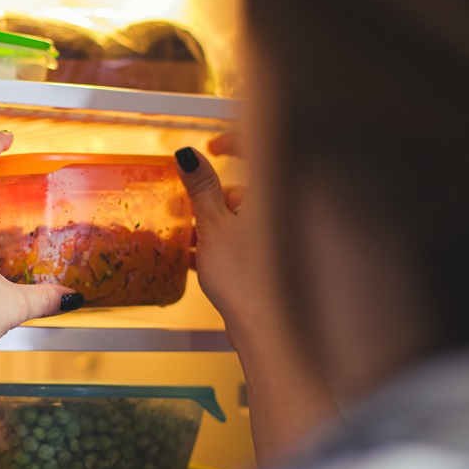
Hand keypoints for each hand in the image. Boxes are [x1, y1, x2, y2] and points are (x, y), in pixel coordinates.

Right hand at [174, 135, 276, 346]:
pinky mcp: (277, 257)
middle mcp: (284, 209)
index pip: (258, 147)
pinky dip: (227, 241)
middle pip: (245, 188)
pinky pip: (249, 239)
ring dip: (214, 223)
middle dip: (211, 198)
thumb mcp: (214, 227)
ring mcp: (283, 234)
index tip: (211, 148)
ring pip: (244, 216)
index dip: (231, 142)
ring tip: (188, 242)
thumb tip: (188, 156)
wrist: (267, 327)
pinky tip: (202, 259)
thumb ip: (201, 188)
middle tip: (185, 210)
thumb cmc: (247, 278)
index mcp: (274, 192)